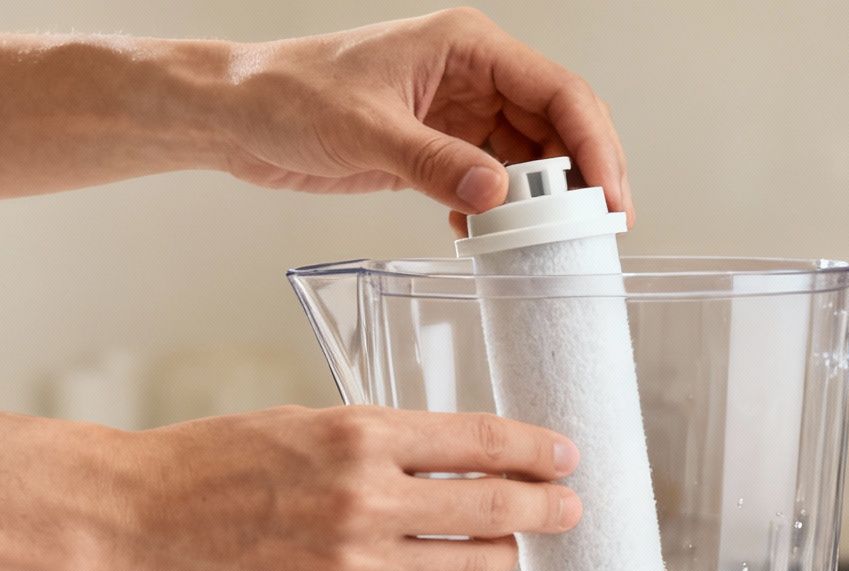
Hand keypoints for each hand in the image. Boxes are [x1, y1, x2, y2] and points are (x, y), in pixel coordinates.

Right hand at [87, 405, 581, 570]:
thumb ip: (376, 444)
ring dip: (501, 558)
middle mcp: (366, 500)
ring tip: (509, 550)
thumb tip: (446, 462)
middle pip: (493, 508)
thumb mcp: (302, 425)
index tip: (565, 456)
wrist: (134, 519)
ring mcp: (353, 565)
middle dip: (545, 509)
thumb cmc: (208, 463)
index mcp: (359, 436)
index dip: (536, 450)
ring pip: (469, 570)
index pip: (480, 440)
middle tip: (569, 510)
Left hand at [214, 8, 630, 231]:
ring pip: (527, 158)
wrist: (238, 115)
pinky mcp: (436, 148)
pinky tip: (488, 242)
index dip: (594, 144)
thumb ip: (434, 164)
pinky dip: (498, 213)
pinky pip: (490, 181)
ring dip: (540, 202)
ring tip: (549, 246)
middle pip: (556, 125)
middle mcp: (472, 75)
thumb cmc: (289, 96)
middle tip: (600, 232)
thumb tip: (497, 198)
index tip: (609, 198)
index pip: (557, 90)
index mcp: (467, 47)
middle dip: (581, 177)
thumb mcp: (364, 130)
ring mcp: (456, 113)